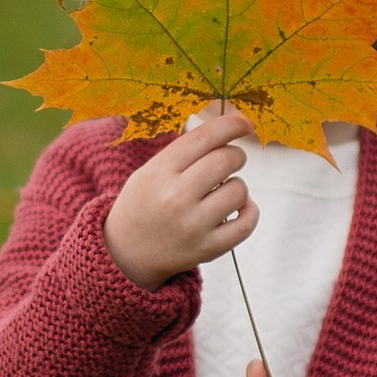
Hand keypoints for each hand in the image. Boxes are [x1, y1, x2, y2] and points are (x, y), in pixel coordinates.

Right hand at [103, 102, 259, 287]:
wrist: (127, 252)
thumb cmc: (144, 203)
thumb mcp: (150, 171)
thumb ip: (185, 152)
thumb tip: (229, 129)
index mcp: (159, 172)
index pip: (204, 137)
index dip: (231, 125)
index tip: (246, 124)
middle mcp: (175, 197)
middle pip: (226, 160)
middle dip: (235, 156)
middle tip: (231, 160)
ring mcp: (193, 225)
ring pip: (239, 190)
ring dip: (237, 186)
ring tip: (222, 191)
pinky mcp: (208, 248)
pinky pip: (246, 223)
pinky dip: (250, 211)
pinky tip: (239, 208)